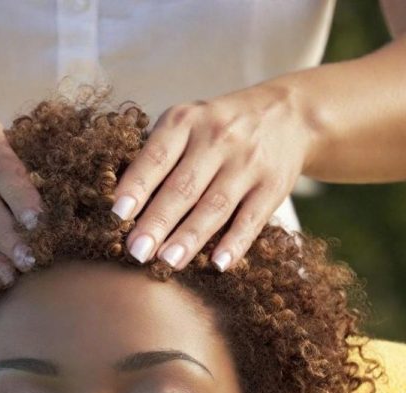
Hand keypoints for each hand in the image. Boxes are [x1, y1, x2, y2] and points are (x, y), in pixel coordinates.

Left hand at [112, 83, 313, 270]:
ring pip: (215, 205)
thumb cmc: (218, 128)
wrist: (288, 114)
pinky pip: (252, 219)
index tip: (117, 215)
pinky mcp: (274, 185)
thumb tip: (122, 208)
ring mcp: (248, 162)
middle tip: (136, 252)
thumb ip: (158, 157)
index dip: (136, 187)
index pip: (156, 157)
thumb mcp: (187, 124)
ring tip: (167, 263)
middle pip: (183, 187)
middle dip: (157, 222)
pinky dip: (235, 243)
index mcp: (186, 121)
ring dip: (190, 238)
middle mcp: (217, 138)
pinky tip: (218, 264)